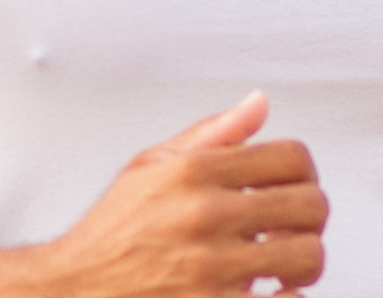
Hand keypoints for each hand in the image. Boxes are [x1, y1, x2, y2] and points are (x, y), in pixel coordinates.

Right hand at [38, 90, 328, 296]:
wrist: (71, 289)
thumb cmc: (111, 233)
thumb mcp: (149, 166)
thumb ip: (212, 134)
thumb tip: (258, 104)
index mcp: (193, 171)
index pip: (292, 156)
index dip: (304, 173)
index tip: (294, 187)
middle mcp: (205, 214)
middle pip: (311, 204)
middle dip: (310, 218)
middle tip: (292, 229)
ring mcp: (211, 267)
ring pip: (307, 256)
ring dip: (303, 262)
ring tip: (282, 265)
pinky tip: (272, 294)